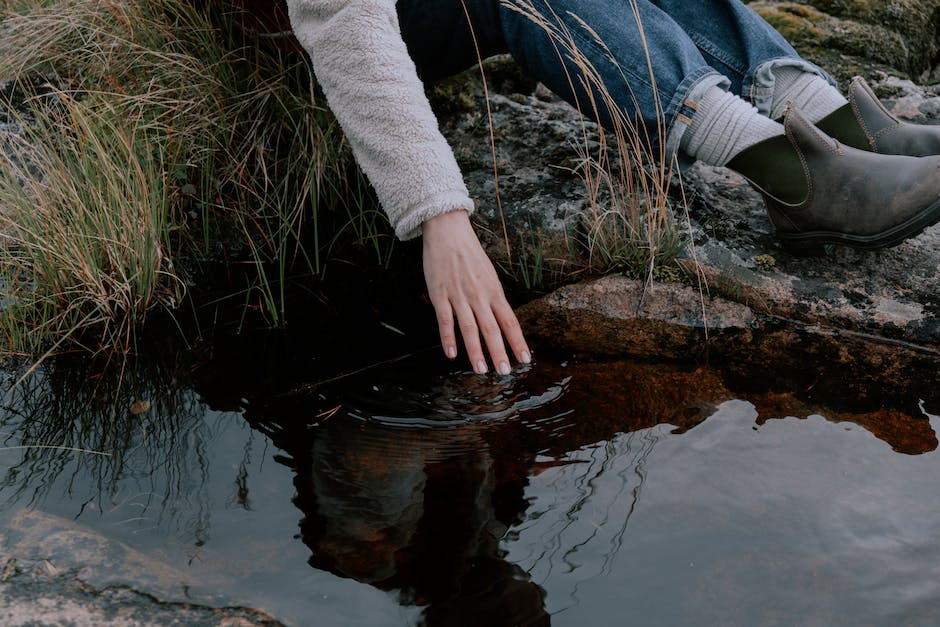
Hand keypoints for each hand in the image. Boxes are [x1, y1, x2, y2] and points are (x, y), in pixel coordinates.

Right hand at [422, 210, 530, 374]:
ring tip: (481, 370)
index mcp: (494, 291)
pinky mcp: (440, 294)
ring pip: (469, 328)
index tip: (525, 360)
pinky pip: (445, 320)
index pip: (510, 321)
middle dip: (499, 352)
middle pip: (492, 328)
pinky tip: (451, 354)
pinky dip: (448, 338)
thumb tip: (502, 320)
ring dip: (475, 351)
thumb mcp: (489, 275)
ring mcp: (459, 296)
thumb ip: (493, 298)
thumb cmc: (470, 254)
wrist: (448, 231)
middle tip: (504, 372)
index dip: (518, 342)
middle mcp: (479, 295)